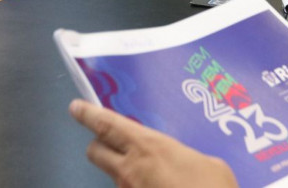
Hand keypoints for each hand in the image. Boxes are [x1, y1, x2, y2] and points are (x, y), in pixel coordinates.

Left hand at [69, 99, 237, 187]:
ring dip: (125, 173)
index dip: (88, 115)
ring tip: (151, 175)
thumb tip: (185, 163)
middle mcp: (130, 170)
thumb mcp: (210, 165)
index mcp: (148, 147)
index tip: (76, 107)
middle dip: (99, 145)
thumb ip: (186, 158)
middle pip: (95, 151)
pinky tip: (159, 187)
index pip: (106, 125)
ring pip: (114, 177)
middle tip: (111, 143)